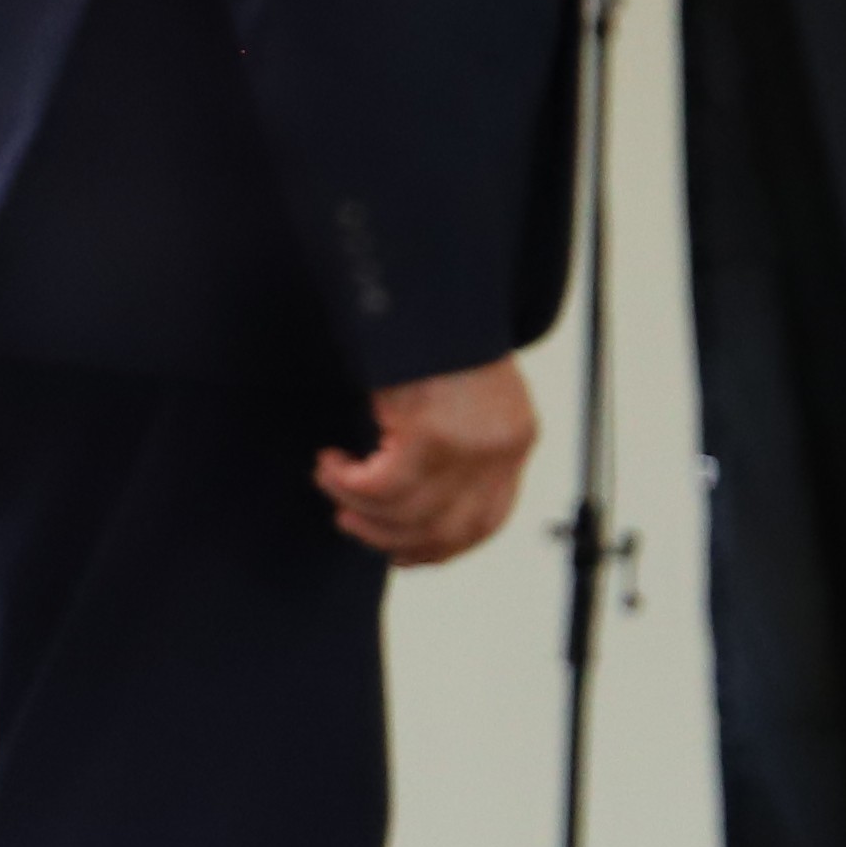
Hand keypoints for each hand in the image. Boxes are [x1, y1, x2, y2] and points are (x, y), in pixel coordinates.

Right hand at [317, 359, 536, 566]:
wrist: (431, 293)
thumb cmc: (439, 344)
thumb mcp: (467, 401)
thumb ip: (457, 450)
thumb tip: (416, 507)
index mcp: (515, 440)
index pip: (487, 520)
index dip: (441, 547)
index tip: (403, 553)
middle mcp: (499, 449)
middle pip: (447, 530)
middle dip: (391, 539)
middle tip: (351, 521)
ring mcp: (469, 445)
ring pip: (405, 514)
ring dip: (357, 508)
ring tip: (334, 480)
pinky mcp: (429, 434)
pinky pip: (376, 487)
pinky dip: (345, 482)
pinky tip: (331, 461)